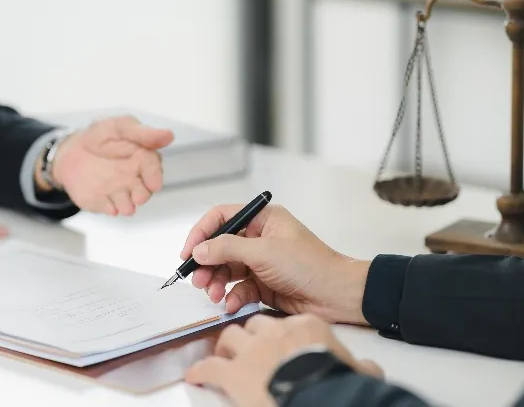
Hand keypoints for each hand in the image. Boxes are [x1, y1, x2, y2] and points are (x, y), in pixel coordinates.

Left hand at [40, 116, 173, 215]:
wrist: (72, 151)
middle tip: (139, 198)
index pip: (153, 169)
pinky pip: (108, 209)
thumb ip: (142, 133)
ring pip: (128, 204)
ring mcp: (119, 192)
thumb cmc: (101, 137)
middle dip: (143, 196)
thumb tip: (169, 135)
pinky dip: (109, 209)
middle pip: (144, 191)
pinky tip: (109, 207)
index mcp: (142, 159)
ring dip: (127, 206)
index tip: (154, 184)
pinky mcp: (103, 202)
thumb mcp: (120, 127)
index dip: (154, 177)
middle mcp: (134, 179)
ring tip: (125, 207)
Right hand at [180, 204, 370, 324]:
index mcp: (263, 219)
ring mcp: (261, 262)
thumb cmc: (308, 265)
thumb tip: (198, 249)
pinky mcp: (264, 284)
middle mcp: (260, 237)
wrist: (336, 295)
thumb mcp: (264, 252)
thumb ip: (227, 249)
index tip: (188, 252)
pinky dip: (231, 296)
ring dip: (216, 282)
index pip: (222, 218)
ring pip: (226, 269)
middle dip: (206, 263)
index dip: (202, 233)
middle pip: (220, 246)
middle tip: (196, 279)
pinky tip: (230, 304)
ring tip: (212, 294)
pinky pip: (238, 288)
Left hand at [186, 314, 382, 406]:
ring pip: (231, 336)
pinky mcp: (234, 372)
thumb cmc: (335, 381)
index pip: (286, 322)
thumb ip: (360, 364)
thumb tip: (369, 368)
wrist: (320, 397)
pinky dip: (201, 370)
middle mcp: (275, 332)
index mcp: (304, 328)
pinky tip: (196, 375)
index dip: (280, 333)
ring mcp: (252, 350)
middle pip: (255, 325)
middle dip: (251, 336)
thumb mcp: (356, 368)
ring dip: (227, 347)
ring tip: (226, 357)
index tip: (281, 343)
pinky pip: (209, 365)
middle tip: (250, 348)